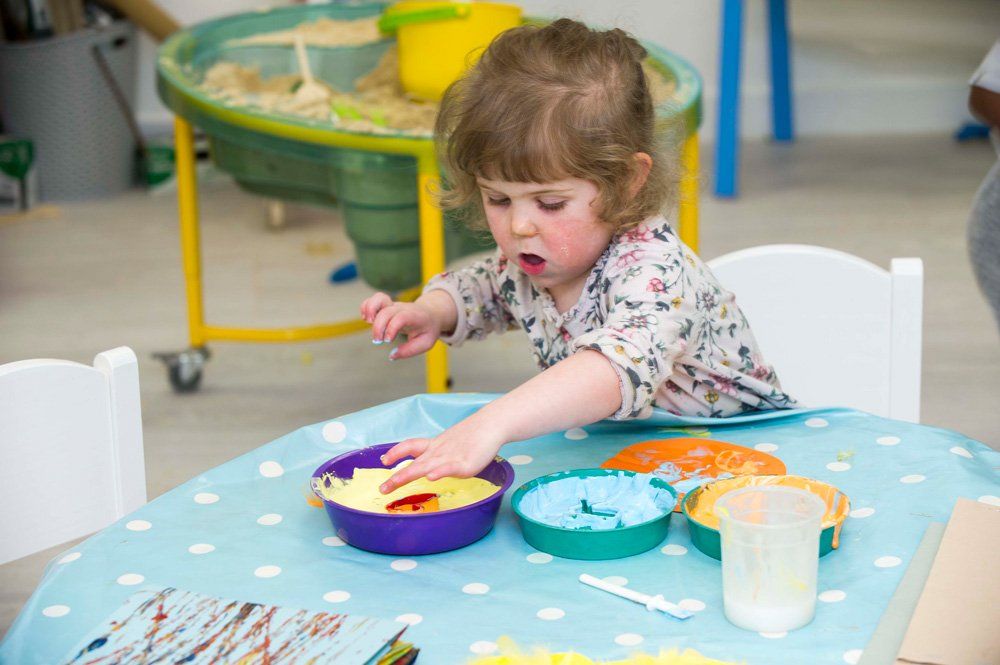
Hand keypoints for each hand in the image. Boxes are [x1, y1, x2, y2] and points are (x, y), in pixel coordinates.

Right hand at [360, 292, 441, 359]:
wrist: (431, 314)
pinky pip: (373, 300)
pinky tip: (367, 319)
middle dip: (378, 327)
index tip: (388, 341)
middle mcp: (402, 308)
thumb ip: (409, 351)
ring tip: (369, 322)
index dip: (391, 328)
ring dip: (370, 310)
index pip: (401, 317)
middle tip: (378, 341)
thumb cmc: (427, 329)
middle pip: (386, 311)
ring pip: (379, 298)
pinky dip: (366, 307)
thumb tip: (391, 356)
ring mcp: (393, 305)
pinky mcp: (386, 306)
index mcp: (415, 316)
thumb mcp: (425, 343)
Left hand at [377, 419, 504, 493]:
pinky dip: (439, 472)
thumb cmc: (474, 435)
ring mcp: (450, 458)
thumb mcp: (451, 443)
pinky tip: (431, 477)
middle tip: (382, 489)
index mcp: (435, 446)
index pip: (410, 446)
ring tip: (395, 482)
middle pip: (414, 463)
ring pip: (426, 466)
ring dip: (408, 474)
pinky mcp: (465, 464)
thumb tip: (431, 466)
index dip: (396, 452)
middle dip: (397, 477)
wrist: (491, 424)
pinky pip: (449, 468)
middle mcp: (438, 452)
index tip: (384, 460)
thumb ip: (440, 454)